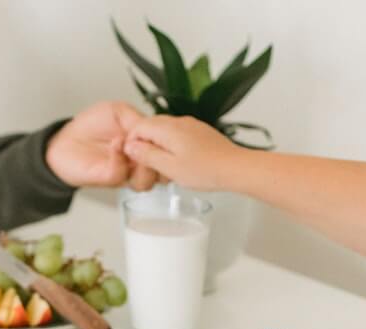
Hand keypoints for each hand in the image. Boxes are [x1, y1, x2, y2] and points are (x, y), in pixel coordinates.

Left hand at [46, 101, 158, 191]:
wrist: (66, 140)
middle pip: (164, 172)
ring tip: (130, 144)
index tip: (166, 132)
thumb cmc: (92, 125)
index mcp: (146, 146)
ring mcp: (126, 173)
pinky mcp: (109, 178)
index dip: (171, 144)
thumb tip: (153, 129)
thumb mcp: (119, 111)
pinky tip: (115, 144)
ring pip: (147, 181)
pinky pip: (121, 174)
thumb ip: (138, 119)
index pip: (169, 152)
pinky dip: (119, 157)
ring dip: (143, 164)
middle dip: (162, 159)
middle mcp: (139, 163)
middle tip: (151, 142)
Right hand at [123, 115, 244, 191]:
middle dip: (144, 144)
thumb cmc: (206, 170)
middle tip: (147, 165)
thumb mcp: (170, 168)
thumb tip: (130, 147)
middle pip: (151, 126)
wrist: (236, 168)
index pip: (138, 127)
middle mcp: (179, 121)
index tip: (134, 159)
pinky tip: (180, 162)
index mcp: (168, 128)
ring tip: (165, 166)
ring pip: (165, 130)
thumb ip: (147, 156)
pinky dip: (173, 145)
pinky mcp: (200, 131)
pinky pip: (179, 134)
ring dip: (159, 145)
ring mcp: (191, 124)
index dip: (131, 143)